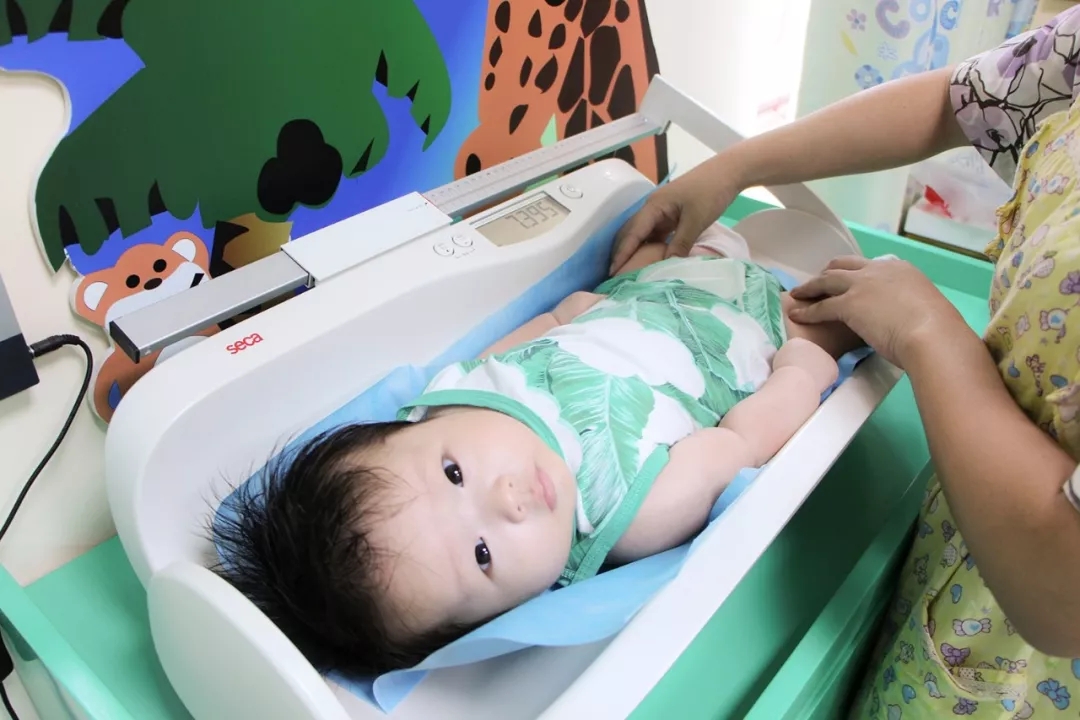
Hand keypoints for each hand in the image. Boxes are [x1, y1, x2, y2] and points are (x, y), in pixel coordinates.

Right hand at [610, 161, 740, 273]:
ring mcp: (662, 211)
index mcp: (654, 205)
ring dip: (635, 250)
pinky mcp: (671, 214)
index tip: (613, 271)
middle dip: (622, 252)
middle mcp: (653, 207)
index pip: (632, 232)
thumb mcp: (696, 220)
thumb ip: (680, 243)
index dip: (622, 253)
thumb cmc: (711, 192)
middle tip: (615, 275)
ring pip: (643, 233)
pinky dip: (650, 246)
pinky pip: (656, 233)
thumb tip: (666, 266)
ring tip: (628, 271)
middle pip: (631, 232)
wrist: (728, 173)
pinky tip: (649, 260)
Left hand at [788, 255, 967, 367]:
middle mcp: (878, 270)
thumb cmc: (936, 329)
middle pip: (843, 265)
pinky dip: (807, 311)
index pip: (870, 266)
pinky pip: (821, 306)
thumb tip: (906, 316)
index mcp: (900, 269)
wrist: (931, 334)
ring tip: (797, 294)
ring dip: (810, 287)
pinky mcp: (848, 303)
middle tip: (818, 282)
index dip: (855, 273)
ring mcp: (861, 285)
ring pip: (827, 280)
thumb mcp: (924, 306)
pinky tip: (797, 316)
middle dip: (828, 272)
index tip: (848, 279)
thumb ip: (909, 304)